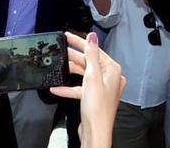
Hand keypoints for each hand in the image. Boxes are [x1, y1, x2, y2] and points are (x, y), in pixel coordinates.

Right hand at [50, 32, 124, 147]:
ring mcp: (102, 88)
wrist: (95, 132)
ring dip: (71, 71)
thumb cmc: (98, 109)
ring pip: (84, 74)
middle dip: (74, 56)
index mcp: (112, 70)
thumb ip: (91, 55)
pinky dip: (69, 87)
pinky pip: (81, 87)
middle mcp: (110, 78)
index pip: (95, 50)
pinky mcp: (94, 97)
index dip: (80, 42)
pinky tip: (57, 88)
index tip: (68, 36)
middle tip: (61, 49)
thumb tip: (92, 37)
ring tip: (59, 66)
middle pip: (89, 61)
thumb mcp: (92, 77)